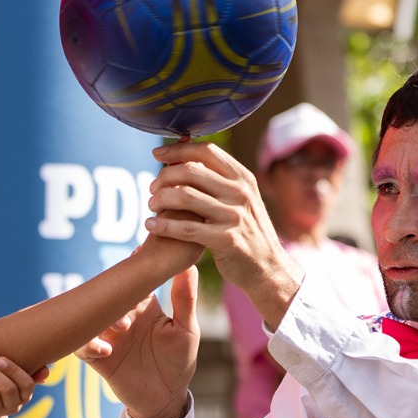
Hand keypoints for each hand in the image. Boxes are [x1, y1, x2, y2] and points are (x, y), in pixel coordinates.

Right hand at [79, 265, 199, 417]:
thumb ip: (184, 298)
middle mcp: (123, 317)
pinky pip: (81, 346)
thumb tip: (189, 264)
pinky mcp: (98, 358)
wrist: (166, 399)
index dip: (133, 265)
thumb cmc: (179, 361)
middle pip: (108, 294)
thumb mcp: (186, 329)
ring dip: (103, 318)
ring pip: (92, 317)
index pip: (133, 279)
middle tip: (129, 297)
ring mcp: (108, 337)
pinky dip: (89, 345)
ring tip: (123, 327)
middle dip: (115, 292)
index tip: (138, 253)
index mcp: (144, 306)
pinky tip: (107, 351)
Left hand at [145, 142, 302, 325]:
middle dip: (164, 176)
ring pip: (185, 196)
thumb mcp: (242, 199)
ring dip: (161, 199)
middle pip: (191, 171)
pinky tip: (150, 225)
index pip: (206, 151)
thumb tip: (187, 154)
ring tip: (151, 205)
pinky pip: (185, 228)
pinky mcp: (225, 240)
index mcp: (243, 178)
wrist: (267, 267)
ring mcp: (234, 216)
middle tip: (152, 188)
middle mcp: (240, 193)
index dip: (178, 149)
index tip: (158, 153)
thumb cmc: (247, 231)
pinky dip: (163, 225)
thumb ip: (219, 179)